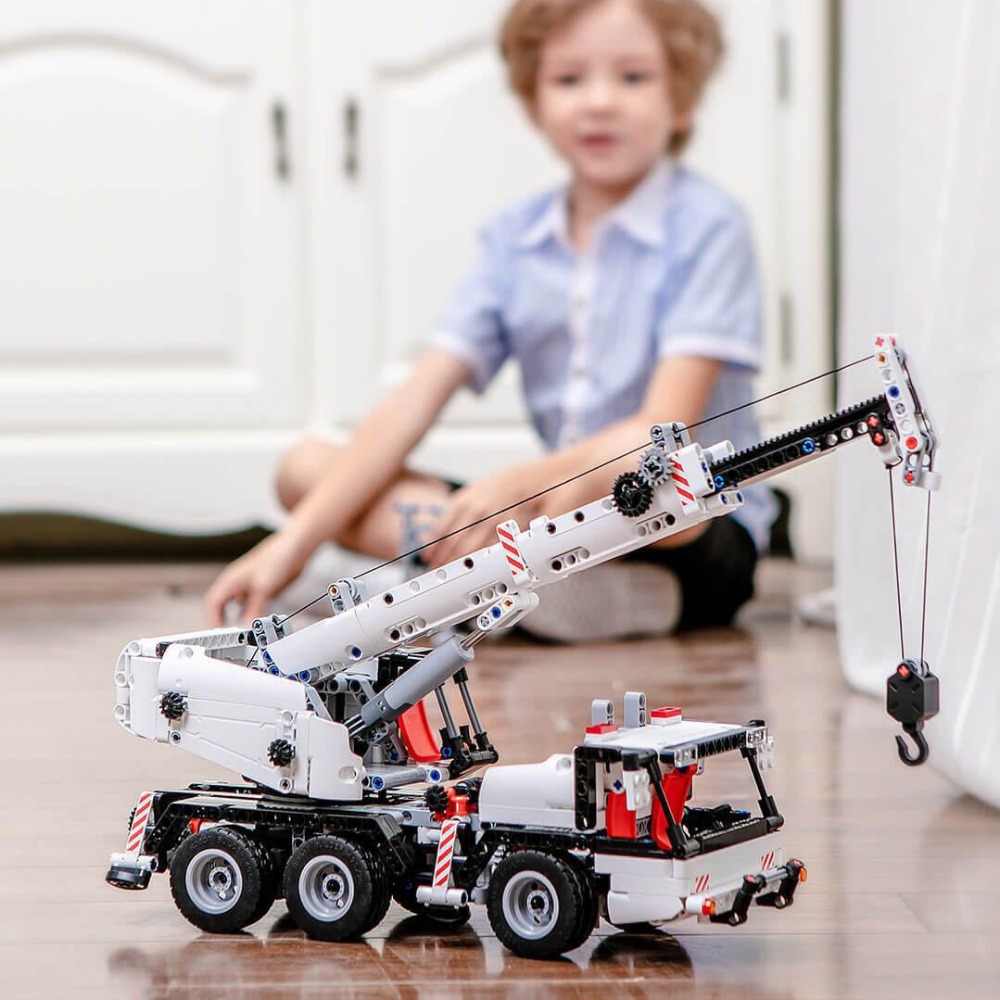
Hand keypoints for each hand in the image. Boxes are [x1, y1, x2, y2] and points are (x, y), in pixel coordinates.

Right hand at [204, 530, 312, 626]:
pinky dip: (253, 617)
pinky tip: (258, 624)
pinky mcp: (263, 590)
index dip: (212, 619)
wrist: (297, 547)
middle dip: (221, 622)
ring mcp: (250, 587)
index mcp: (231, 580)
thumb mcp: (264, 587)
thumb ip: (254, 608)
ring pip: (238, 608)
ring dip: (239, 621)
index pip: (213, 602)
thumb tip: (247, 627)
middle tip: (227, 638)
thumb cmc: (277, 557)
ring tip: (242, 635)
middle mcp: (237, 584)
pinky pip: (253, 607)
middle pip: (221, 607)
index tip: (218, 634)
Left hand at [422, 467, 539, 567]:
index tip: (426, 558)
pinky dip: (477, 560)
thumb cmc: (487, 493)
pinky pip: (488, 551)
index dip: (432, 547)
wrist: (516, 484)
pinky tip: (471, 565)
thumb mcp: (463, 499)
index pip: (441, 530)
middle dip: (442, 558)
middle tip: (436, 568)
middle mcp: (476, 512)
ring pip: (471, 549)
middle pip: (454, 542)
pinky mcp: (505, 531)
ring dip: (458, 563)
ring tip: (450, 570)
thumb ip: (446, 518)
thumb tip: (428, 539)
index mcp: (462, 503)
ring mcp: (491, 522)